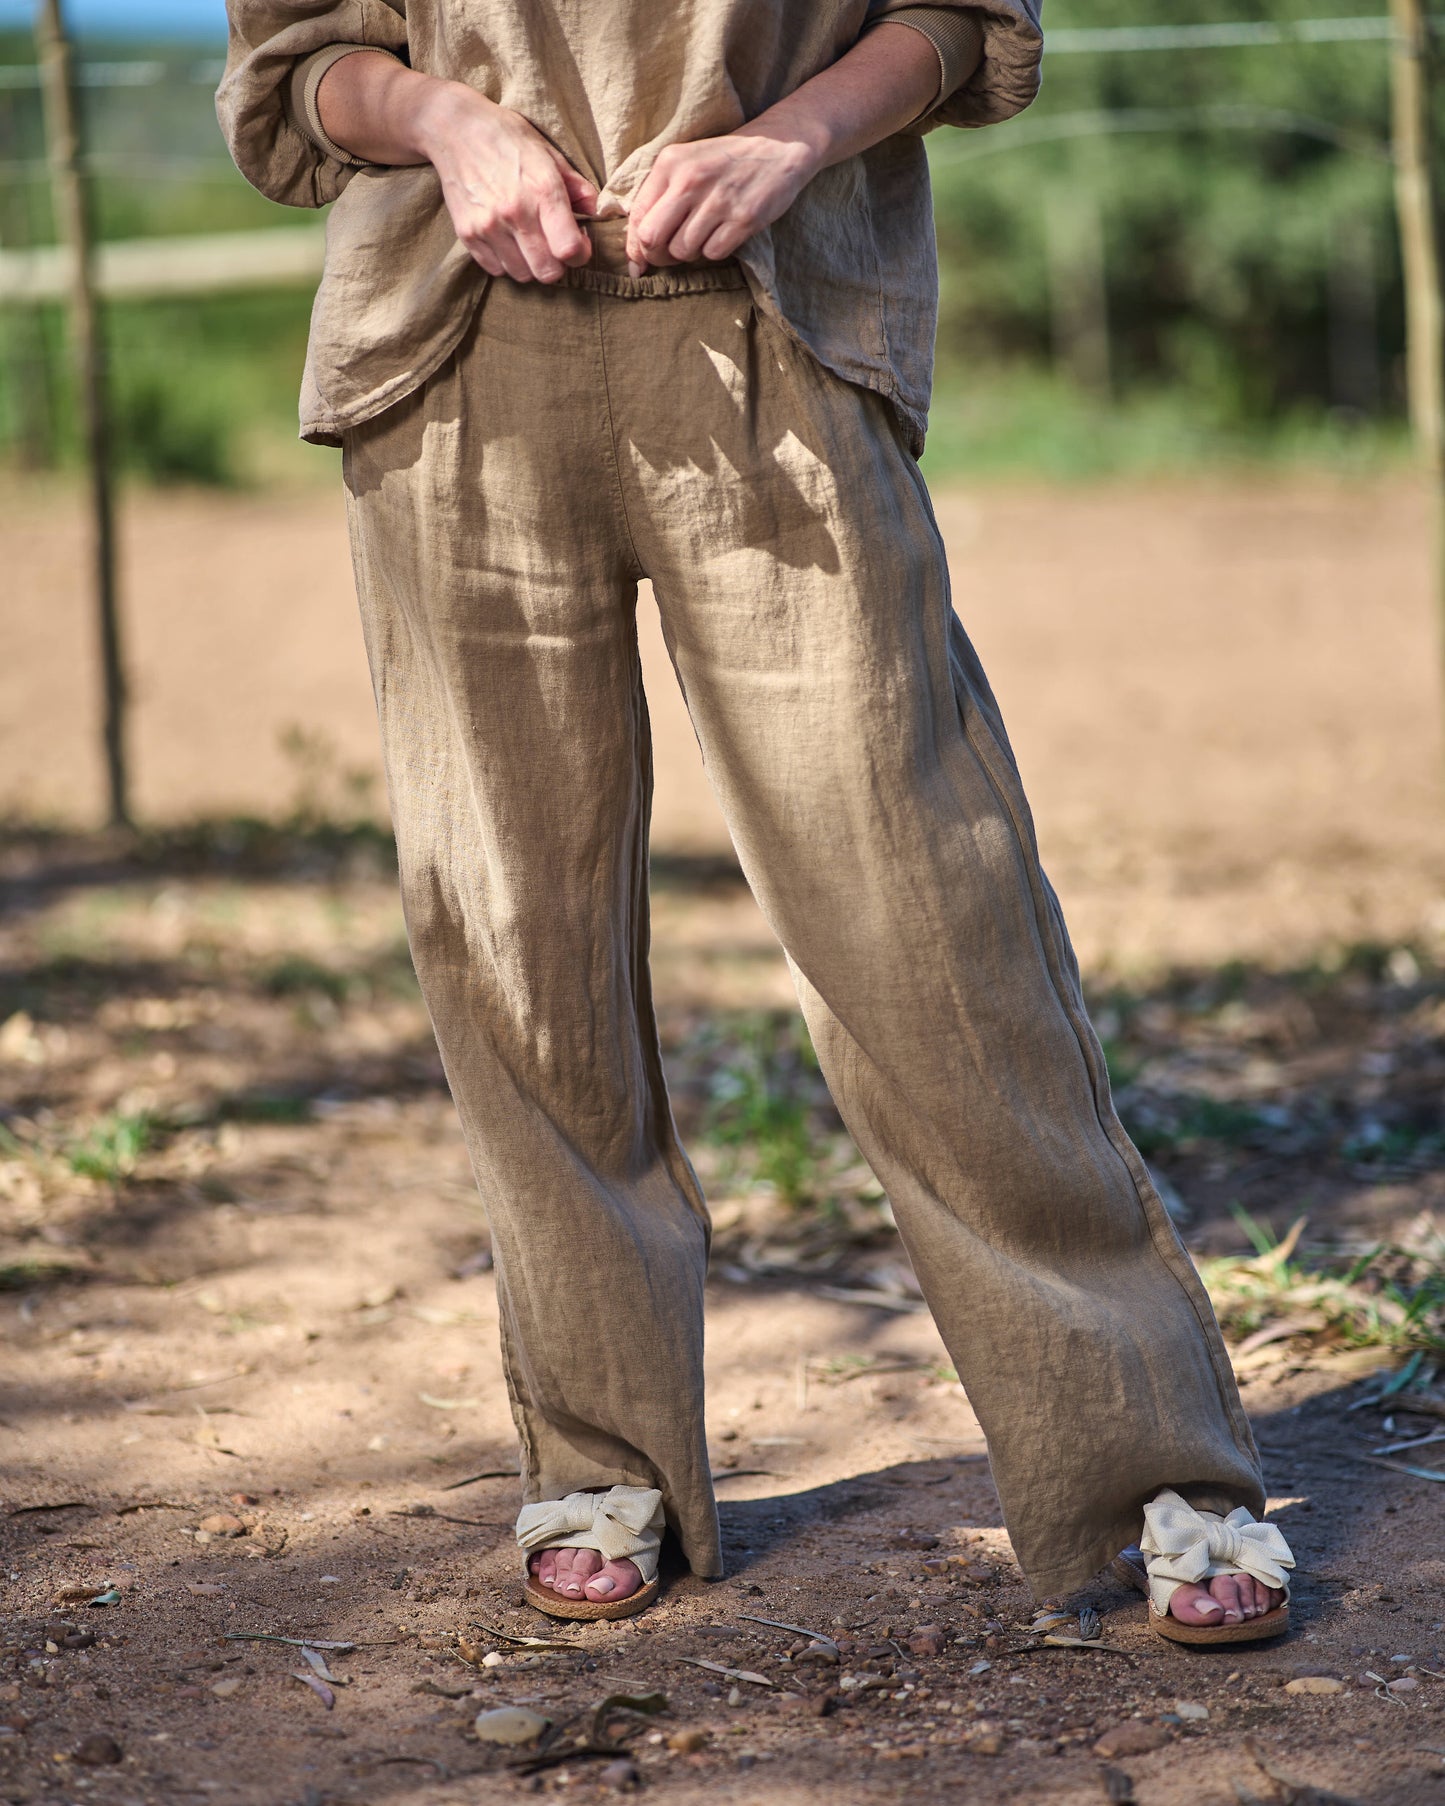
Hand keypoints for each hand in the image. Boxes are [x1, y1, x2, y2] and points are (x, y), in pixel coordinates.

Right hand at [414, 83, 598, 282]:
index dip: (581, 254)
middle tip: (554, 245)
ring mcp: (489, 226)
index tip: (578, 241)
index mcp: (543, 190)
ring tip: (528, 241)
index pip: (569, 249)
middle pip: (548, 272)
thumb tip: (595, 211)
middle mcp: (515, 212)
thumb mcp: (548, 152)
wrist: (454, 128)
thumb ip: (575, 185)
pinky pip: (496, 270)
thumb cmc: (507, 138)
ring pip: (523, 275)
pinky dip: (506, 262)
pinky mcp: (467, 234)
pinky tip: (507, 240)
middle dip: (558, 264)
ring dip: (531, 265)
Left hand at [623, 130, 819, 274]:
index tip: (641, 261)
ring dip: (690, 253)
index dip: (635, 247)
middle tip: (669, 254)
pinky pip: (712, 254)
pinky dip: (714, 251)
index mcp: (670, 163)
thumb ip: (657, 199)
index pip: (638, 218)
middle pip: (653, 239)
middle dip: (657, 256)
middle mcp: (690, 180)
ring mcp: (718, 200)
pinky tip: (721, 234)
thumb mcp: (686, 163)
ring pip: (683, 251)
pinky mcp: (743, 219)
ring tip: (702, 236)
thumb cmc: (724, 161)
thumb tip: (635, 256)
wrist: (777, 146)